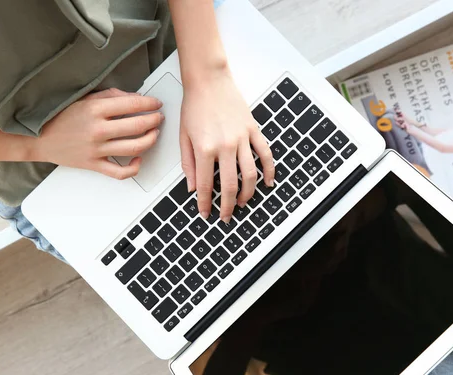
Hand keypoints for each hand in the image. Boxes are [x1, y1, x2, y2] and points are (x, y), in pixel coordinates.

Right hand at [34, 88, 163, 178]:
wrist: (38, 138)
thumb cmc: (60, 117)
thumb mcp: (84, 98)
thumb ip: (110, 96)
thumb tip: (136, 98)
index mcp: (95, 109)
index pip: (133, 105)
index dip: (150, 103)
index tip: (156, 103)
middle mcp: (98, 130)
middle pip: (138, 126)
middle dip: (154, 120)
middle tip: (159, 117)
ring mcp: (97, 150)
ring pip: (135, 147)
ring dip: (151, 140)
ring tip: (154, 133)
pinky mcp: (94, 165)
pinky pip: (120, 172)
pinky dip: (134, 167)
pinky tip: (139, 158)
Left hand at [179, 70, 274, 222]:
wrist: (208, 79)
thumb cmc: (194, 104)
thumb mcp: (184, 136)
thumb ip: (188, 164)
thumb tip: (193, 187)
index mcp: (204, 148)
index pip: (205, 185)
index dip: (205, 203)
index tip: (205, 213)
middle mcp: (225, 146)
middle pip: (230, 185)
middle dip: (228, 205)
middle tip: (226, 216)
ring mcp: (241, 138)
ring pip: (250, 174)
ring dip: (248, 193)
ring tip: (244, 203)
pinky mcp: (252, 130)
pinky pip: (265, 154)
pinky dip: (269, 170)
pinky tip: (269, 182)